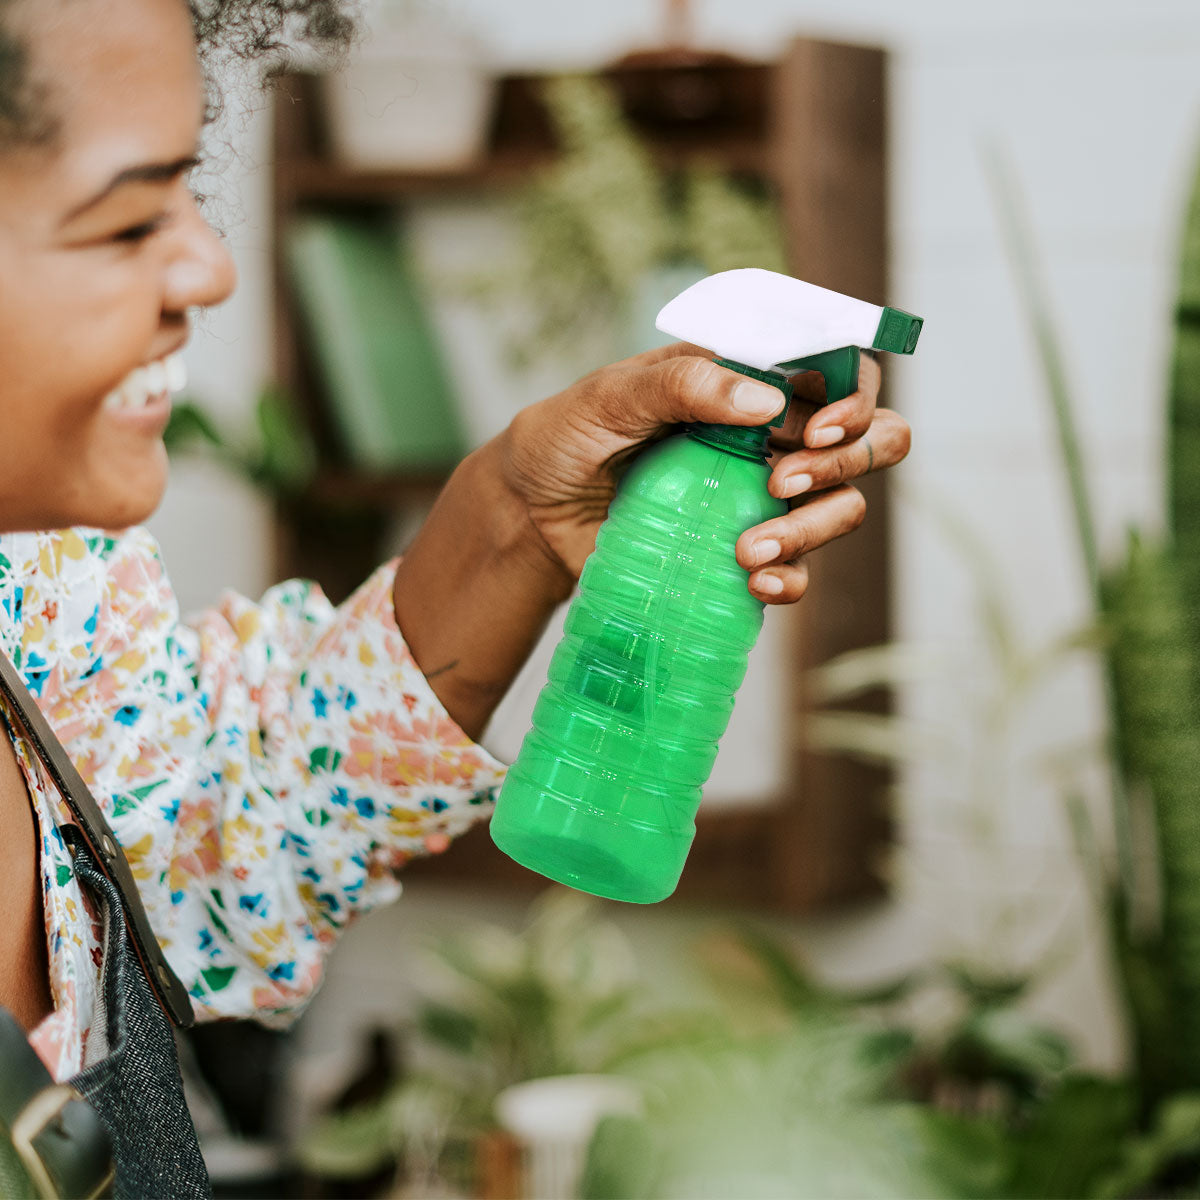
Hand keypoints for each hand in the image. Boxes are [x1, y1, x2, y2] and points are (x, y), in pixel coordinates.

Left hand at [498, 344, 909, 602]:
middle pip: (869, 440)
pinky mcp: (746, 551)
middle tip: (781, 484)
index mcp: (746, 381)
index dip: (852, 397)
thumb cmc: (567, 437)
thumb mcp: (609, 398)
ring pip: (844, 507)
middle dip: (847, 462)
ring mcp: (763, 497)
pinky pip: (801, 569)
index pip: (838, 371)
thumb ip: (681, 384)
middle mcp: (769, 436)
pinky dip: (794, 579)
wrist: (531, 514)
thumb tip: (765, 401)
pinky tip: (756, 583)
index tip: (812, 429)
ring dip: (815, 529)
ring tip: (749, 550)